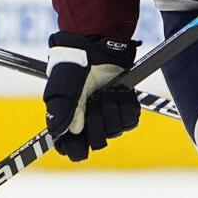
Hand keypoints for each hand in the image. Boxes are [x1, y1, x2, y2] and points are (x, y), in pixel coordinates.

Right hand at [43, 32, 140, 160]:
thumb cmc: (76, 68)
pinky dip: (125, 103)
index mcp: (70, 122)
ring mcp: (109, 117)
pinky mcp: (125, 109)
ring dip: (111, 109)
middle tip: (93, 103)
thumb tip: (73, 132)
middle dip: (97, 122)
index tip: (80, 139)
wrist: (97, 48)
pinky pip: (131, 119)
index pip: (73, 150)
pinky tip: (117, 91)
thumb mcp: (66, 88)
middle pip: (98, 142)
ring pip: (116, 131)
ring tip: (105, 92)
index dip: (77, 148)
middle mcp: (90, 123)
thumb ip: (65, 110)